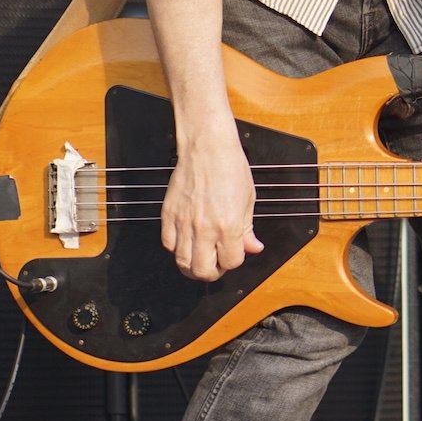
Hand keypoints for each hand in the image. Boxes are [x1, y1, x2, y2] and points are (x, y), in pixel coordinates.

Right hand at [161, 121, 264, 280]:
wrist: (207, 147)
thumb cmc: (230, 167)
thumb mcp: (248, 200)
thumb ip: (247, 229)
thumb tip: (253, 248)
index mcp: (228, 225)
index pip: (231, 262)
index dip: (234, 261)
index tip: (234, 254)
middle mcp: (204, 227)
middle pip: (202, 270)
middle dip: (212, 273)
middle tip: (216, 266)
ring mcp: (184, 222)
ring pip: (182, 262)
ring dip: (193, 266)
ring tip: (201, 259)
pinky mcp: (168, 214)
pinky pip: (168, 244)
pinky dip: (177, 249)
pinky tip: (186, 242)